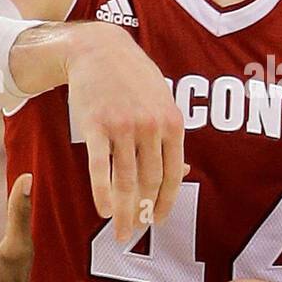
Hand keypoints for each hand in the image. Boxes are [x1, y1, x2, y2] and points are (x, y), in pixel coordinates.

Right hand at [11, 22, 184, 242]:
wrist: (100, 49)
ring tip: (120, 231)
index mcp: (172, 123)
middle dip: (143, 212)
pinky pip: (100, 167)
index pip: (172, 174)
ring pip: (126, 180)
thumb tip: (185, 173)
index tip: (158, 221)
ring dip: (124, 211)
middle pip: (149, 182)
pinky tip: (104, 210)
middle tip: (134, 232)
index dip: (166, 202)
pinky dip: (102, 192)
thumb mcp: (163, 101)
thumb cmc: (134, 78)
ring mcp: (123, 127)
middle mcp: (151, 127)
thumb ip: (171, 136)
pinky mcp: (95, 126)